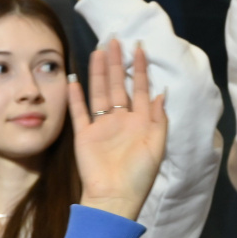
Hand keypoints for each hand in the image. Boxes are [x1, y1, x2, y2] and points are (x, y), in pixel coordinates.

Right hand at [70, 39, 167, 220]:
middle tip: (115, 40)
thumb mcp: (157, 146)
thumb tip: (161, 92)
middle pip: (118, 86)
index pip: (141, 88)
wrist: (114, 197)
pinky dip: (76, 97)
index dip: (140, 68)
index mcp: (141, 121)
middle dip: (117, 63)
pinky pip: (79, 113)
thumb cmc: (139, 175)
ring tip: (99, 51)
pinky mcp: (85, 136)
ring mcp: (101, 127)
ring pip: (99, 93)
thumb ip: (159, 119)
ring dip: (98, 73)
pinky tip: (74, 80)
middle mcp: (121, 120)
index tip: (139, 47)